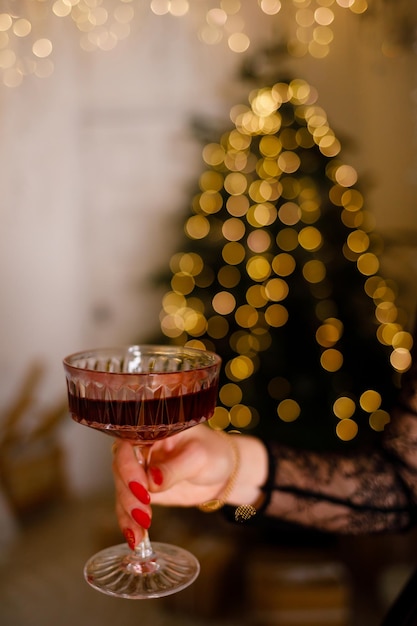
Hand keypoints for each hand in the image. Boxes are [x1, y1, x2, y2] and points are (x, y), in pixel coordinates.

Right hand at [112, 424, 268, 546]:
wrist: (224, 472)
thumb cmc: (213, 453)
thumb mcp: (198, 457)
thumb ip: (174, 468)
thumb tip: (151, 481)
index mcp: (152, 430)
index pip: (129, 445)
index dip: (129, 467)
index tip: (142, 488)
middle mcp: (141, 449)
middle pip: (121, 470)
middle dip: (128, 494)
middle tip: (143, 513)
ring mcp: (141, 471)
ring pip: (122, 491)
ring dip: (127, 513)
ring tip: (138, 532)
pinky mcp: (144, 492)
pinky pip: (130, 506)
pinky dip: (130, 523)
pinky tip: (135, 538)